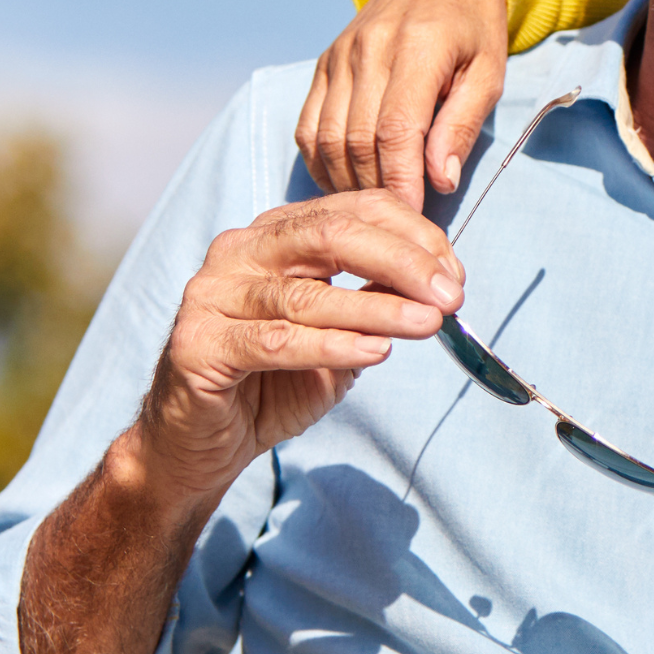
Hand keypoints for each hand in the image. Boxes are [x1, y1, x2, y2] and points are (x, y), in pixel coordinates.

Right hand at [132, 190, 465, 509]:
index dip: (412, 236)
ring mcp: (212, 294)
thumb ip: (374, 301)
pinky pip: (276, 341)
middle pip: (329, 234)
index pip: (351, 210)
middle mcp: (239, 251)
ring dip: (376, 309)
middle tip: (449, 295)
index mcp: (274, 234)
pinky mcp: (198, 344)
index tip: (455, 275)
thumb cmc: (272, 383)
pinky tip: (375, 352)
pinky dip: (331, 346)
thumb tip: (436, 282)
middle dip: (400, 261)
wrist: (201, 442)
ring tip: (426, 324)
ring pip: (306, 294)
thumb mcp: (338, 334)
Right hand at [296, 0, 511, 206]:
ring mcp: (340, 54)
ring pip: (328, 136)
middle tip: (400, 224)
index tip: (415, 219)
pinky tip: (348, 184)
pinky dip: (323, 162)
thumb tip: (440, 181)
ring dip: (348, 182)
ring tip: (377, 210)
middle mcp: (369, 47)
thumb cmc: (475, 30)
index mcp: (417, 46)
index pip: (396, 129)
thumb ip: (462, 126)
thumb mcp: (489, 74)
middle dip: (377, 190)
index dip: (402, 181)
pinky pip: (310, 125)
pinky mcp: (324, 63)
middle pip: (357, 139)